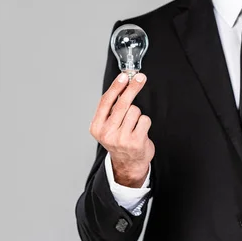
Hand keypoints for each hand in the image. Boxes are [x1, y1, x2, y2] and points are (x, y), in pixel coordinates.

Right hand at [89, 72, 154, 187]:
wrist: (128, 163)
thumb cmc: (119, 139)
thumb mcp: (109, 125)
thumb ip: (112, 107)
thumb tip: (123, 82)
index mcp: (97, 127)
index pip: (106, 102)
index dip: (116, 87)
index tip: (124, 76)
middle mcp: (107, 133)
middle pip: (122, 103)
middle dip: (133, 88)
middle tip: (141, 78)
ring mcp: (121, 138)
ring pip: (135, 111)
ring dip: (137, 115)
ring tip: (133, 126)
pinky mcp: (136, 142)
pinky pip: (144, 120)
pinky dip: (144, 122)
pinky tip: (140, 131)